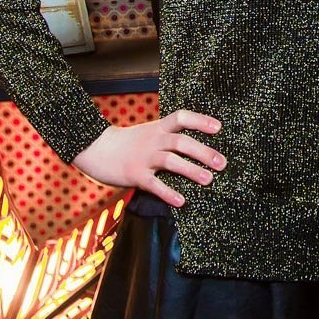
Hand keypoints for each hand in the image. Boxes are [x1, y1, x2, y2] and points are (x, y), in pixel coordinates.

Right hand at [71, 108, 225, 207]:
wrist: (96, 149)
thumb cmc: (128, 143)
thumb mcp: (148, 133)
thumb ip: (168, 137)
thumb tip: (197, 147)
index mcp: (158, 128)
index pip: (181, 117)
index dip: (200, 121)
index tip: (219, 127)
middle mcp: (153, 140)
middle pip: (181, 141)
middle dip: (203, 152)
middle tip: (222, 163)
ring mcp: (143, 157)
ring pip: (170, 161)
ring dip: (191, 170)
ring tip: (208, 179)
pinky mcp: (134, 175)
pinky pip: (154, 184)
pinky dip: (168, 193)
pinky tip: (181, 201)